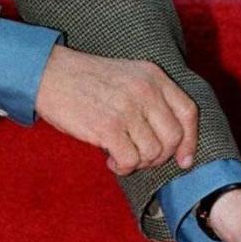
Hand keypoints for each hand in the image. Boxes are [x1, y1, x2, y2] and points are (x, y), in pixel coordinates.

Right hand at [36, 46, 197, 174]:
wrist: (50, 74)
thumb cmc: (86, 80)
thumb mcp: (128, 75)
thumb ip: (151, 97)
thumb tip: (171, 139)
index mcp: (153, 76)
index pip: (188, 112)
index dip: (190, 140)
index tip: (184, 159)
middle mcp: (145, 91)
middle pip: (173, 137)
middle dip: (160, 157)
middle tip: (141, 158)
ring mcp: (127, 109)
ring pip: (152, 152)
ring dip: (138, 163)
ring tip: (122, 156)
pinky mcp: (108, 127)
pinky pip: (130, 160)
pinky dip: (123, 167)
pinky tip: (111, 160)